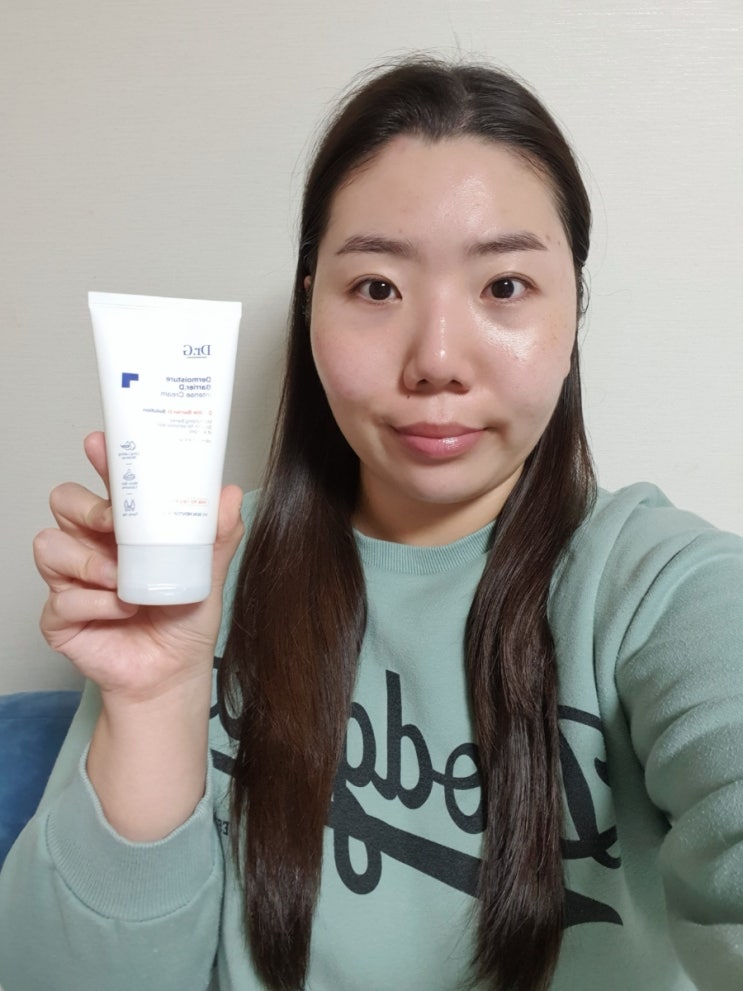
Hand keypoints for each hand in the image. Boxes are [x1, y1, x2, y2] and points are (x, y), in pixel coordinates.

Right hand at [34, 431, 243, 703]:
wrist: (173, 673)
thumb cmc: (184, 618)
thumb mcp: (208, 572)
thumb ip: (217, 535)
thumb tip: (229, 494)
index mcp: (124, 527)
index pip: (106, 482)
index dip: (100, 460)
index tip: (101, 444)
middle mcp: (92, 545)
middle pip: (64, 502)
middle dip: (86, 506)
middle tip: (114, 522)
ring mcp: (71, 580)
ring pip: (50, 545)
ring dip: (90, 561)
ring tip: (123, 579)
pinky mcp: (59, 617)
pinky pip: (62, 599)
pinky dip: (96, 604)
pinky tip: (122, 610)